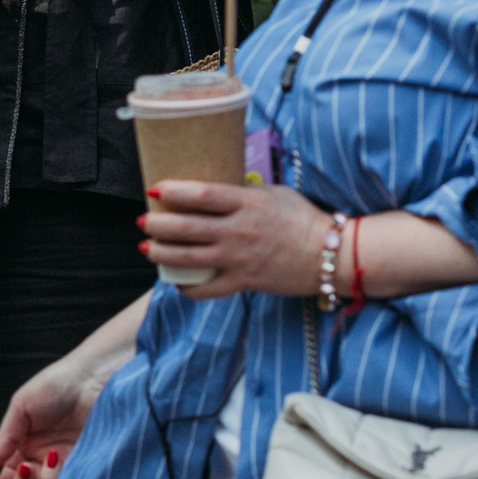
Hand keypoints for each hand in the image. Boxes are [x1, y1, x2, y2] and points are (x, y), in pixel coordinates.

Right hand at [0, 354, 108, 478]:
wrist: (94, 380)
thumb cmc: (58, 384)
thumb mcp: (21, 406)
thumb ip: (5, 436)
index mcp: (25, 443)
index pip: (11, 472)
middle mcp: (45, 457)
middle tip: (26, 467)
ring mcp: (67, 463)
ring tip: (52, 458)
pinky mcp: (88, 467)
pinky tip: (63, 465)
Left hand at [145, 179, 335, 297]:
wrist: (333, 255)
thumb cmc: (303, 219)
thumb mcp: (273, 194)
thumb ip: (242, 192)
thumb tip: (210, 188)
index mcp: (247, 204)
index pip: (202, 195)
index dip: (173, 191)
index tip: (154, 189)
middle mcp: (239, 231)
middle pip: (185, 227)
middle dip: (157, 224)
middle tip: (143, 221)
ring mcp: (240, 259)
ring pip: (188, 259)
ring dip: (161, 253)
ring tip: (147, 248)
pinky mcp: (245, 282)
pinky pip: (207, 289)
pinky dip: (187, 288)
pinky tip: (176, 282)